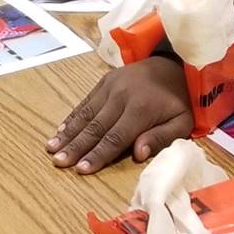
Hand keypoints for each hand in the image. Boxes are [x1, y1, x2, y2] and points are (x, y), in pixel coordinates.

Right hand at [47, 56, 191, 171]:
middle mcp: (121, 96)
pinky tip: (60, 129)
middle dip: (76, 146)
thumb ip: (161, 138)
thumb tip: (138, 154)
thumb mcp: (182, 123)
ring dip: (68, 132)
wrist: (175, 63)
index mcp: (141, 109)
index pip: (115, 138)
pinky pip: (86, 101)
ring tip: (51, 147)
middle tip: (58, 162)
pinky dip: (72, 116)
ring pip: (86, 114)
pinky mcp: (105, 81)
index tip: (80, 169)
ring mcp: (111, 86)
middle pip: (95, 127)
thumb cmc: (178, 101)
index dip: (97, 155)